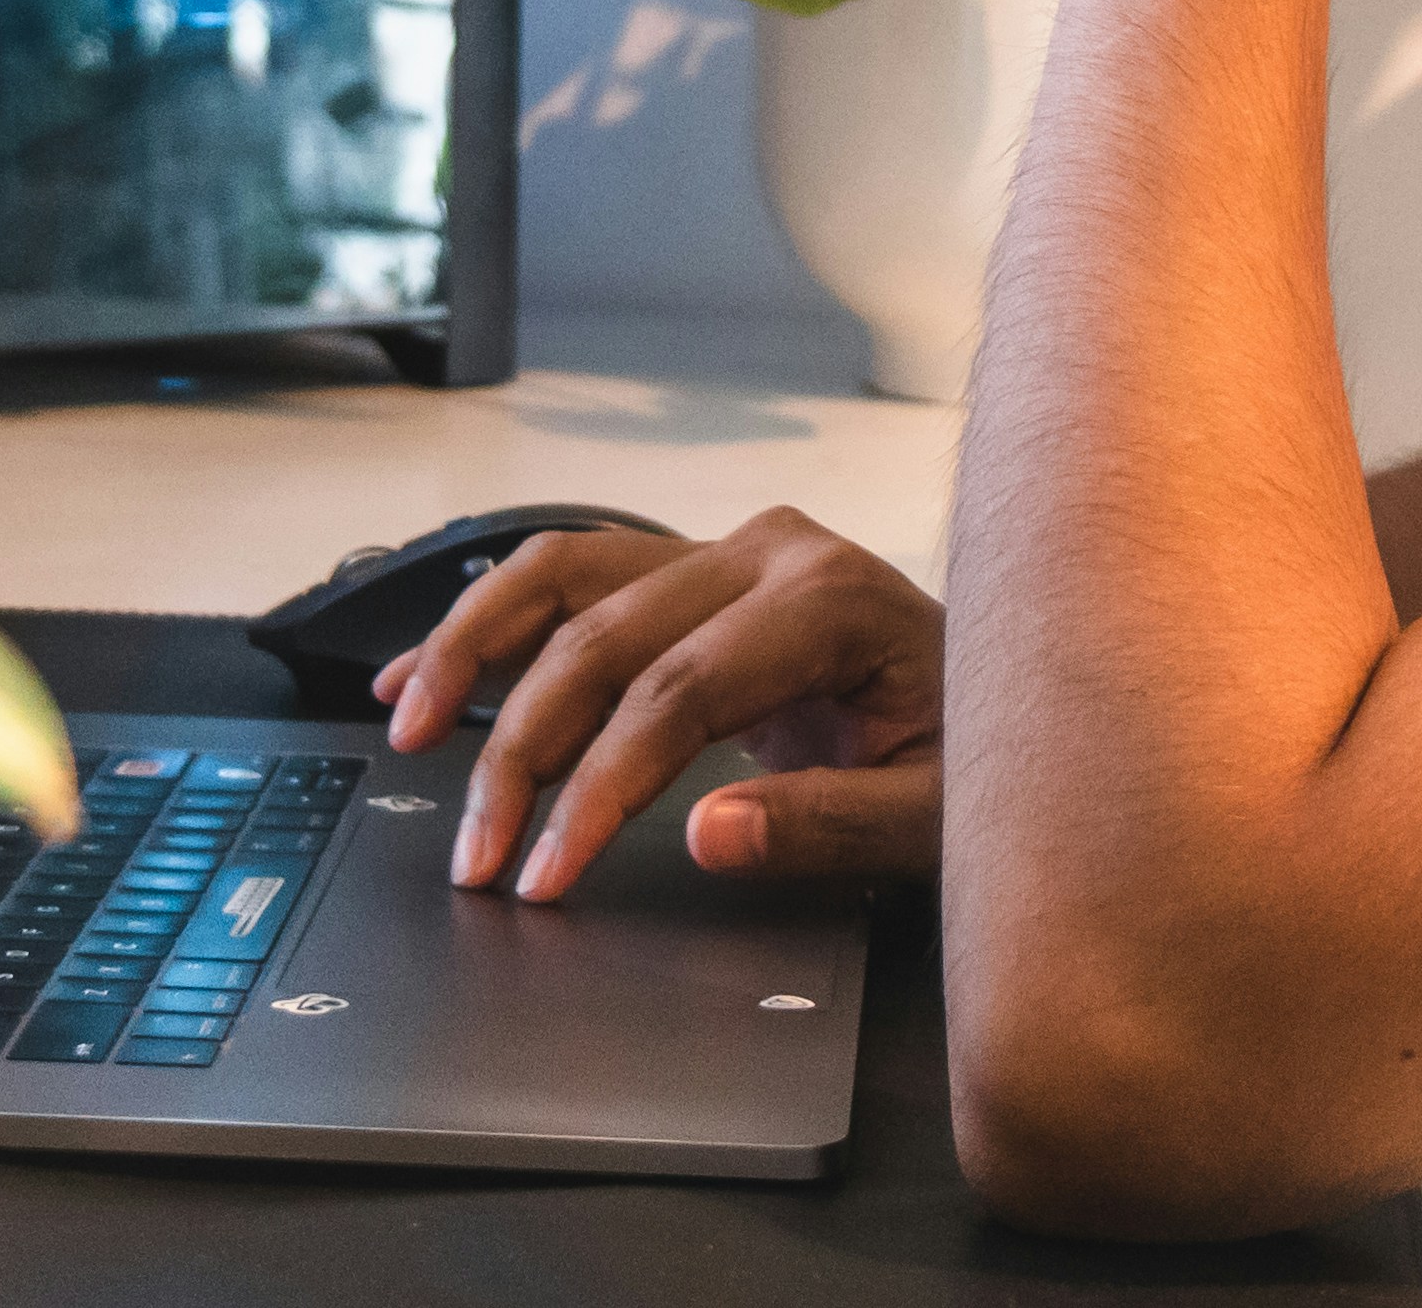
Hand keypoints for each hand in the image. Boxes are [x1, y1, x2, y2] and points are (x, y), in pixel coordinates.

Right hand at [369, 508, 944, 900]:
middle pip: (603, 637)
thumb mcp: (931, 817)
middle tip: (478, 853)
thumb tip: (702, 835)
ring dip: (476, 650)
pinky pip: (575, 578)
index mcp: (831, 600)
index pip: (677, 692)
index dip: (599, 787)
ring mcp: (730, 549)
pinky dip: (493, 620)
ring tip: (406, 725)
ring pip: (565, 574)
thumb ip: (822, 826)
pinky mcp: (698, 568)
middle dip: (522, 750)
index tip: (547, 871)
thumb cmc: (984, 760)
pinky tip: (427, 670)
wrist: (1016, 704)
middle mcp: (771, 551)